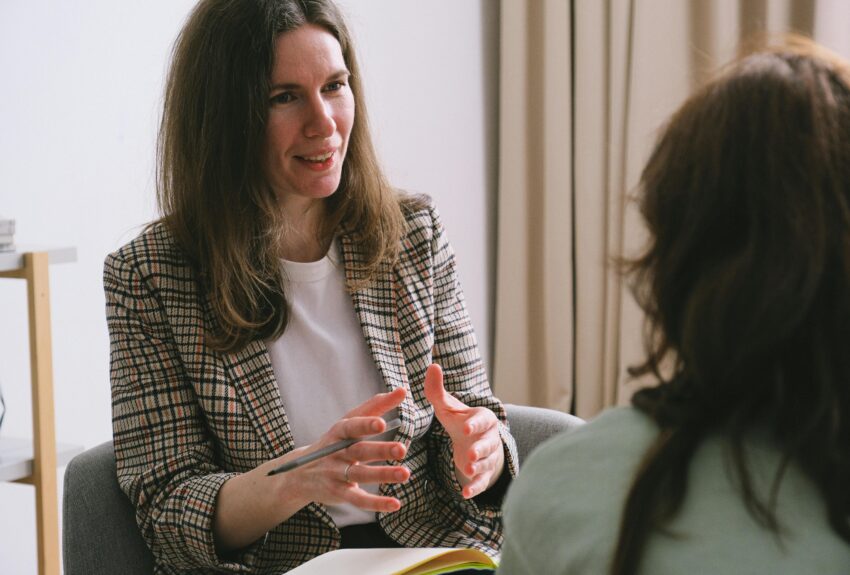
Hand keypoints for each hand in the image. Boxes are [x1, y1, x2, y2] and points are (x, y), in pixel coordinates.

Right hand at [272, 387, 410, 512]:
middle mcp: (337, 452)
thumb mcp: (349, 422)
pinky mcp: (339, 493)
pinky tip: (395, 504)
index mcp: (340, 432)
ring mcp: (336, 473)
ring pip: (361, 474)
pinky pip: (359, 500)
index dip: (366, 425)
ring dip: (383, 475)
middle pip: (359, 451)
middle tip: (402, 450)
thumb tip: (402, 390)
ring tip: (405, 474)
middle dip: (380, 450)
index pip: (352, 425)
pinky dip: (377, 503)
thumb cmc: (334, 442)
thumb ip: (375, 406)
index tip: (382, 423)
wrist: (300, 473)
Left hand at [423, 363, 504, 498]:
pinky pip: (481, 482)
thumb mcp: (447, 407)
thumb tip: (432, 365)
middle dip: (480, 449)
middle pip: (487, 444)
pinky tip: (464, 494)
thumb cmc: (459, 420)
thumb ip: (437, 390)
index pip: (481, 420)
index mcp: (483, 418)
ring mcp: (488, 457)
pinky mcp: (483, 474)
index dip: (474, 425)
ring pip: (485, 463)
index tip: (464, 429)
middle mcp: (489, 438)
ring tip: (467, 470)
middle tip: (470, 454)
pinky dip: (474, 488)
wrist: (473, 441)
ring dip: (477, 468)